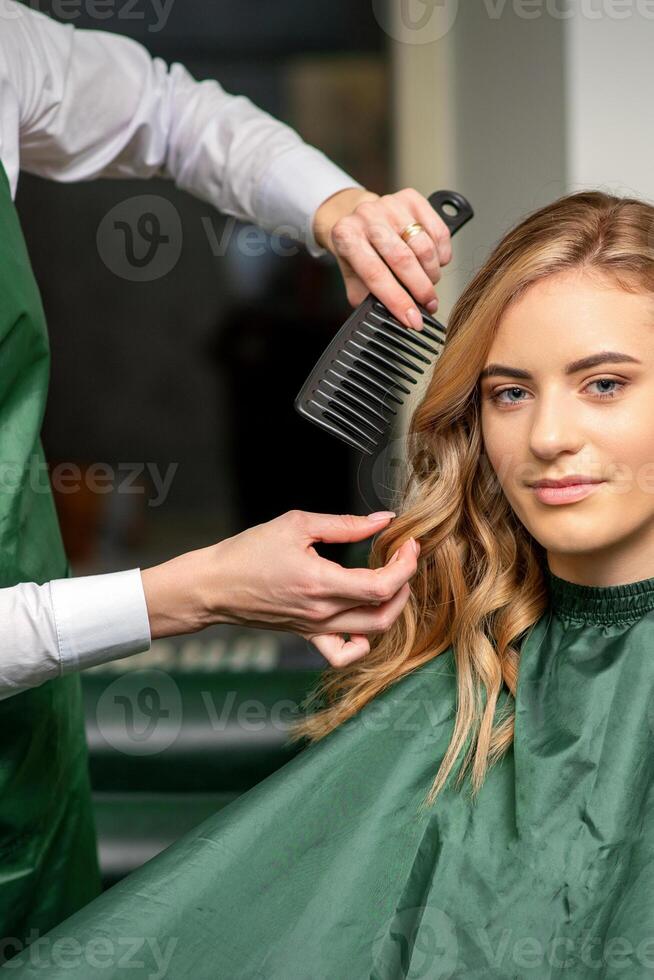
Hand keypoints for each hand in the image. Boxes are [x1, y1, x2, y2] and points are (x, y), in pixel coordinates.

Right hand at [140, 510, 418, 667]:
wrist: (213, 586)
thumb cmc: (248, 552)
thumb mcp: (297, 525)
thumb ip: (345, 524)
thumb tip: (382, 520)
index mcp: (321, 582)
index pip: (382, 585)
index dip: (405, 565)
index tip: (408, 544)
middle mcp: (322, 612)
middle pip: (385, 611)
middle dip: (405, 583)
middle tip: (403, 557)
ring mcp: (316, 628)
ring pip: (371, 632)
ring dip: (392, 608)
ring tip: (391, 581)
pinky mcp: (307, 635)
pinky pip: (342, 653)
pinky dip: (362, 643)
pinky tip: (364, 623)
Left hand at [312, 186, 452, 329]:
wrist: (357, 219)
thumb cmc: (357, 252)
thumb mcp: (353, 277)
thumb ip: (368, 298)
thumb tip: (393, 317)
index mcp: (347, 236)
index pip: (375, 274)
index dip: (397, 300)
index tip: (413, 320)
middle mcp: (367, 215)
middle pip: (402, 258)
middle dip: (421, 289)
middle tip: (429, 306)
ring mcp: (390, 203)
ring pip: (423, 245)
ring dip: (432, 272)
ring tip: (429, 283)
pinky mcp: (411, 198)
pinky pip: (438, 230)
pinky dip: (442, 252)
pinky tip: (436, 262)